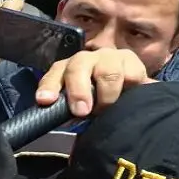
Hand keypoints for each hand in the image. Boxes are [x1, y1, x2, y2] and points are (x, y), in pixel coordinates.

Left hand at [35, 48, 151, 115]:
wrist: (126, 95)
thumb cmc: (94, 102)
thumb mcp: (75, 107)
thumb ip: (65, 110)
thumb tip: (59, 120)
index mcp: (67, 69)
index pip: (54, 74)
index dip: (49, 86)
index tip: (45, 100)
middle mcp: (86, 59)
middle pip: (78, 67)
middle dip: (78, 91)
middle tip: (82, 111)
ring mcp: (110, 58)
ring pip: (108, 72)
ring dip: (106, 96)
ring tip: (106, 110)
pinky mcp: (133, 63)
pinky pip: (132, 75)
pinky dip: (129, 90)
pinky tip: (128, 97)